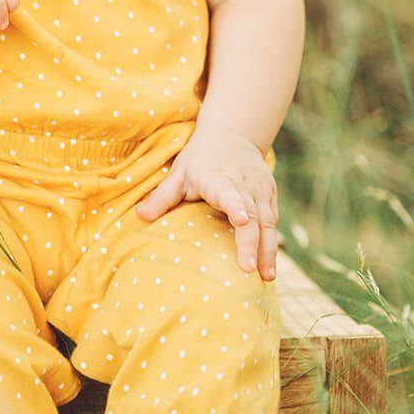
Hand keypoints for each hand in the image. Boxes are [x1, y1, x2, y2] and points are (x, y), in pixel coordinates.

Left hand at [136, 123, 277, 280]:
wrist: (232, 135)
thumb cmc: (199, 159)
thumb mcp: (179, 173)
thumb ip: (163, 196)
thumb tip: (140, 216)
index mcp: (217, 177)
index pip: (228, 193)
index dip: (235, 206)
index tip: (241, 220)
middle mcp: (243, 184)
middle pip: (251, 215)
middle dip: (251, 242)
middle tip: (248, 269)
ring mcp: (260, 191)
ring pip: (267, 222)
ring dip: (267, 251)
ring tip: (265, 277)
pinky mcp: (270, 197)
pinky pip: (273, 223)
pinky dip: (271, 246)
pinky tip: (268, 268)